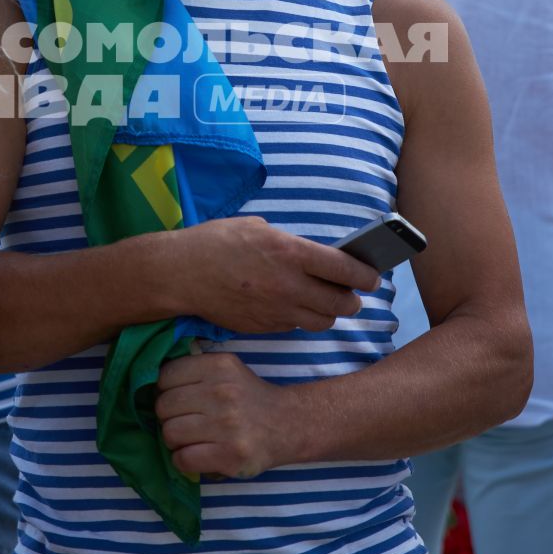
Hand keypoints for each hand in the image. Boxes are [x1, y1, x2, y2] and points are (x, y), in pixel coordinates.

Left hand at [155, 347, 293, 479]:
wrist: (287, 425)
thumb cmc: (248, 397)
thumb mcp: (226, 370)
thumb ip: (194, 370)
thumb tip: (149, 383)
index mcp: (218, 367)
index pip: (165, 377)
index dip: (166, 390)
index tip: (179, 400)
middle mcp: (222, 393)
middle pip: (163, 406)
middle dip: (168, 417)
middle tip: (185, 422)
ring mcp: (227, 425)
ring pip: (170, 433)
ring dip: (174, 440)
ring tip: (191, 439)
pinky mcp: (230, 454)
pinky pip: (182, 459)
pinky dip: (183, 460)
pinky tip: (197, 455)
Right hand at [171, 217, 377, 333]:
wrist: (179, 274)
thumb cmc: (216, 242)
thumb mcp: (258, 227)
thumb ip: (291, 244)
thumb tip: (315, 256)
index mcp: (291, 253)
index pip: (346, 270)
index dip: (366, 275)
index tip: (373, 275)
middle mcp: (289, 285)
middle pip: (341, 303)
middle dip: (353, 299)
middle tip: (352, 293)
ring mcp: (277, 310)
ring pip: (322, 321)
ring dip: (330, 312)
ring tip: (326, 301)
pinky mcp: (264, 327)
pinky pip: (295, 327)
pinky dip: (301, 318)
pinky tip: (293, 305)